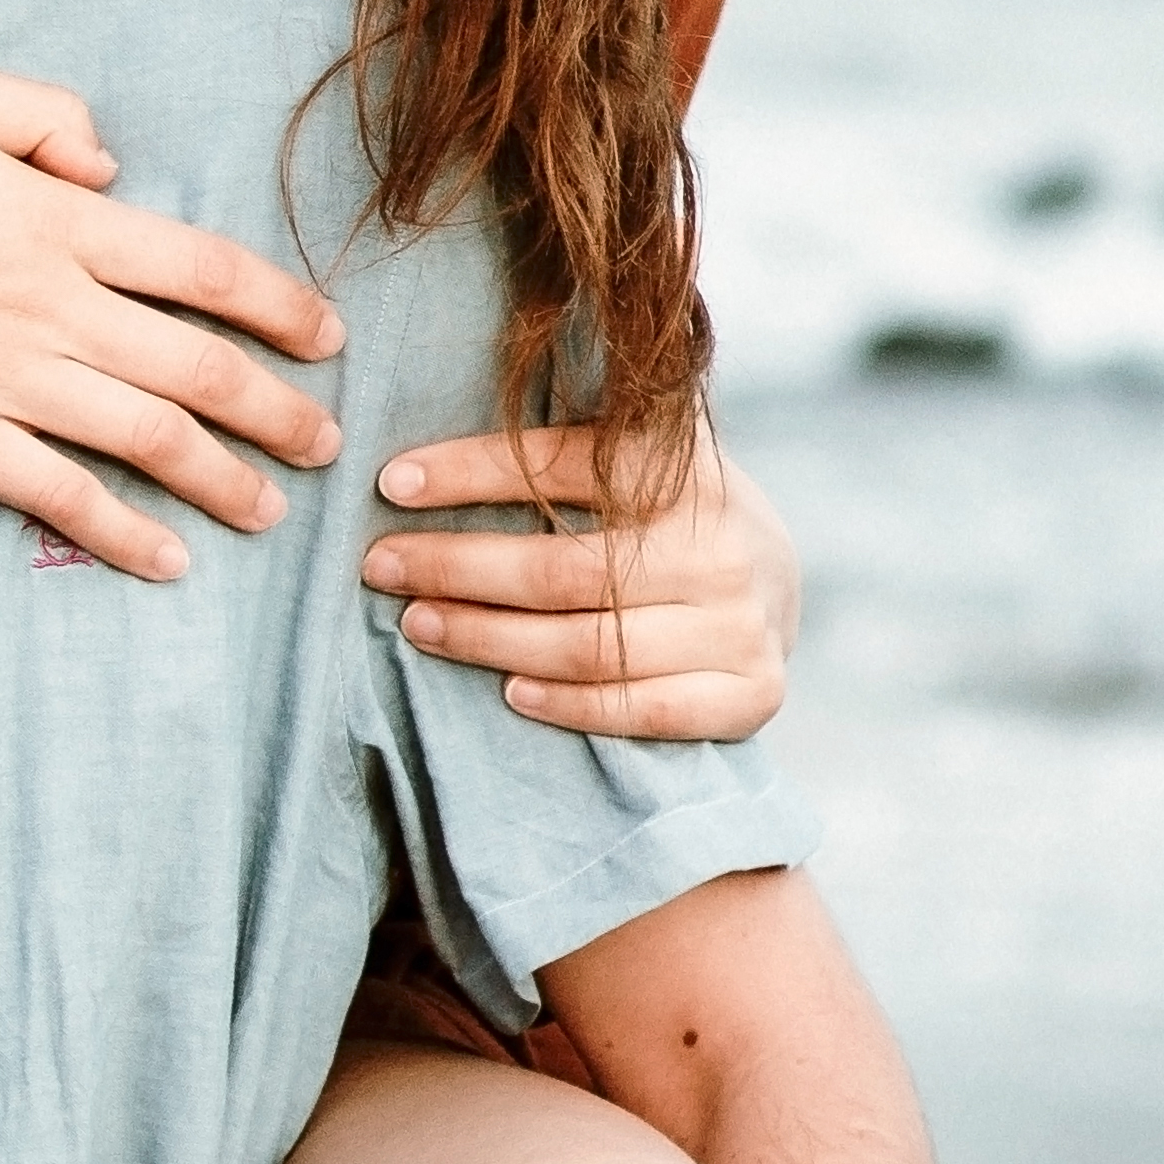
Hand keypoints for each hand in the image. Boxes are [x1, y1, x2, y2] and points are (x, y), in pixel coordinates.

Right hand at [0, 57, 345, 583]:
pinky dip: (121, 532)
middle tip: (329, 445)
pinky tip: (167, 559)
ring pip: (147, 440)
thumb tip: (110, 166)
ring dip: (223, 481)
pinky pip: (57, 495)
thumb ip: (44, 111)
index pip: (204, 269)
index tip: (329, 337)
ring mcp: (1, 382)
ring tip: (270, 511)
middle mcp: (48, 308)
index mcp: (56, 221)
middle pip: (199, 369)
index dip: (280, 306)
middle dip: (280, 413)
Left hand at [363, 427, 801, 737]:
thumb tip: (427, 455)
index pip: (566, 465)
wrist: (782, 585)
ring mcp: (741, 626)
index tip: (391, 483)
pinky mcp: (752, 694)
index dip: (472, 472)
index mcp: (693, 470)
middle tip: (381, 566)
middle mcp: (722, 547)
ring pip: (591, 646)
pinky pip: (643, 710)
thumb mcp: (646, 462)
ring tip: (419, 625)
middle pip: (564, 571)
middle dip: (458, 568)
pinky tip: (508, 692)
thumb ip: (571, 453)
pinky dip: (569, 706)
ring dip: (489, 640)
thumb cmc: (671, 518)